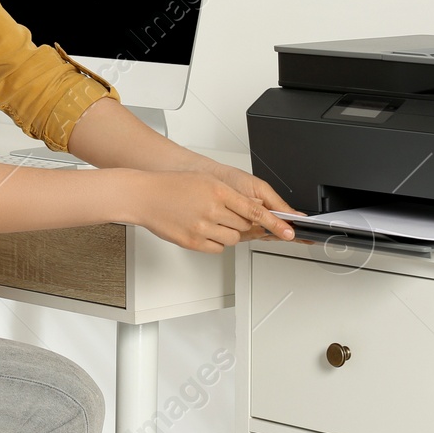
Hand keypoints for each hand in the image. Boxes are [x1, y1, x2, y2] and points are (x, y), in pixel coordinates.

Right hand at [129, 167, 302, 253]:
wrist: (144, 196)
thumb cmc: (172, 186)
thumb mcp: (206, 183)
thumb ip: (230, 195)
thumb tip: (252, 209)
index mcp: (218, 191)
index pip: (254, 210)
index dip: (274, 222)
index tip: (289, 231)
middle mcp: (212, 210)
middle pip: (245, 226)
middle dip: (242, 222)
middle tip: (227, 214)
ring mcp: (202, 228)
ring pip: (233, 239)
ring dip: (229, 232)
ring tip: (211, 220)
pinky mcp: (193, 242)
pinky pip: (217, 248)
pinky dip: (215, 242)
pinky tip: (203, 229)